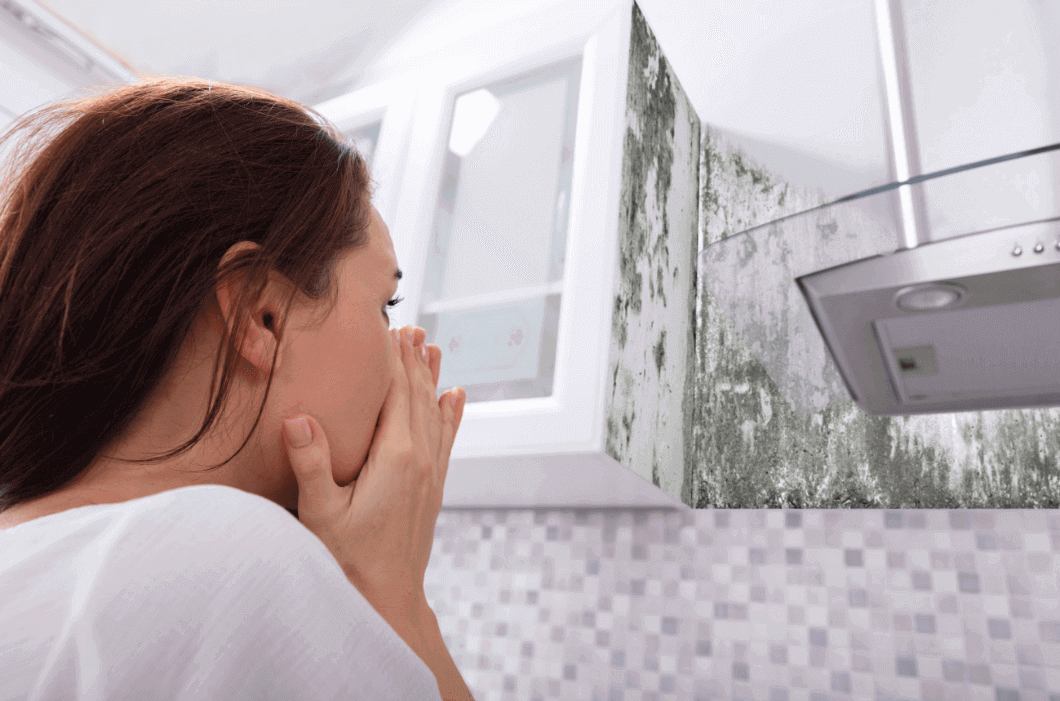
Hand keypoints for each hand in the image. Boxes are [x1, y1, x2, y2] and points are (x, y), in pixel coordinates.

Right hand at [281, 325, 464, 622]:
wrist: (387, 600)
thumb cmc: (347, 559)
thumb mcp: (321, 513)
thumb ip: (311, 463)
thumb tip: (297, 416)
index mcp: (396, 457)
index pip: (397, 395)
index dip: (394, 361)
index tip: (393, 328)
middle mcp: (421, 459)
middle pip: (419, 397)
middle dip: (415, 361)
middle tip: (413, 327)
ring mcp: (431, 474)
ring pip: (435, 413)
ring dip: (433, 379)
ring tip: (434, 347)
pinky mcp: (433, 488)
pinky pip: (445, 439)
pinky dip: (450, 414)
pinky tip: (455, 397)